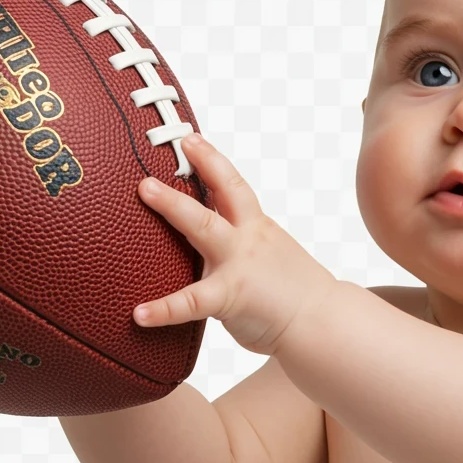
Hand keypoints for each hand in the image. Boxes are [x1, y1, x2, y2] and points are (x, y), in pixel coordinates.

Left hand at [132, 132, 338, 355]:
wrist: (321, 321)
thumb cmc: (294, 292)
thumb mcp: (270, 254)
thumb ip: (242, 242)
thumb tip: (214, 237)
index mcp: (257, 227)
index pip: (234, 187)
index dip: (212, 160)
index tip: (190, 140)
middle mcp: (248, 238)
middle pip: (221, 194)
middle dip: (195, 167)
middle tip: (171, 145)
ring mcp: (239, 264)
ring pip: (204, 227)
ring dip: (173, 206)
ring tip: (146, 192)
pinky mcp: (231, 297)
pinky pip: (192, 302)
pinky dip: (164, 308)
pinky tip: (140, 313)